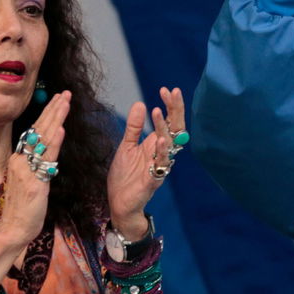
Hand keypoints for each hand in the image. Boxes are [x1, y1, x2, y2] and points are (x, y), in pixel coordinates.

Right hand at [0, 90, 70, 250]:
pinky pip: (46, 161)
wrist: (13, 230)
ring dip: (55, 119)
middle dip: (53, 109)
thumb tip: (46, 152)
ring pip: (43, 140)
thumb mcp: (29, 181)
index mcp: (18, 160)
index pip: (34, 131)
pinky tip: (61, 130)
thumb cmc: (23, 209)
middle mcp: (20, 161)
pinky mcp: (35, 183)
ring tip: (65, 102)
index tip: (57, 99)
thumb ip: (36, 166)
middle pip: (39, 130)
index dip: (46, 114)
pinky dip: (54, 144)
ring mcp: (26, 171)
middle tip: (65, 93)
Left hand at [107, 87, 185, 235]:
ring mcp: (158, 167)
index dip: (170, 105)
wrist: (119, 204)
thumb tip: (140, 103)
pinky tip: (159, 140)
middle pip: (174, 129)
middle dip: (174, 110)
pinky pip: (161, 166)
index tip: (166, 89)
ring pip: (168, 146)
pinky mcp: (152, 181)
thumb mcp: (126, 146)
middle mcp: (161, 154)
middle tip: (173, 92)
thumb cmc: (125, 177)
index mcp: (155, 145)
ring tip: (159, 111)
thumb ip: (134, 127)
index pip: (168, 121)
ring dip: (164, 129)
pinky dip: (161, 153)